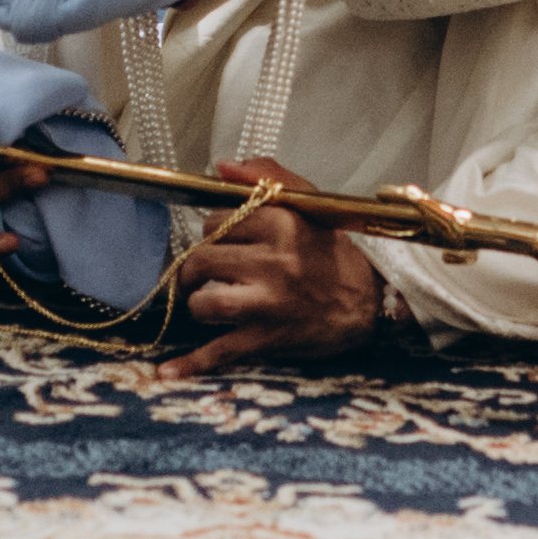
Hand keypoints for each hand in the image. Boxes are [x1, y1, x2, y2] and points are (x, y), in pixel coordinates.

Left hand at [157, 157, 383, 381]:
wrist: (370, 302)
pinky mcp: (267, 337)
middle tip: (213, 271)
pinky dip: (192, 364)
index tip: (230, 240)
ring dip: (198, 302)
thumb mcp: (310, 204)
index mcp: (283, 224)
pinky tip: (167, 372)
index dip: (216, 230)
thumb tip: (222, 166)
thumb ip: (268, 177)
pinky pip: (221, 351)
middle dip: (198, 267)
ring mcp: (269, 302)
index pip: (217, 220)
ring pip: (204, 300)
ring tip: (209, 300)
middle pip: (202, 259)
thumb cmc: (333, 253)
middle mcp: (274, 261)